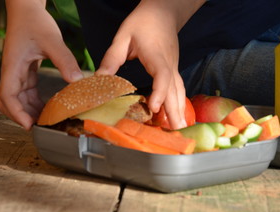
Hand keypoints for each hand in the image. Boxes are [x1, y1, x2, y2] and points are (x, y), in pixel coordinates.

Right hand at [0, 0, 82, 129]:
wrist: (28, 10)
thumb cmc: (35, 22)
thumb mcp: (52, 40)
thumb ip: (64, 60)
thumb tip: (77, 81)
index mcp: (13, 66)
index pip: (8, 96)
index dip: (16, 113)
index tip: (29, 125)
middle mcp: (13, 72)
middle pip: (9, 102)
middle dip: (21, 116)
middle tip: (41, 127)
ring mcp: (18, 72)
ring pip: (19, 98)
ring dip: (29, 110)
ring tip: (47, 120)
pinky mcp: (25, 71)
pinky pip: (27, 91)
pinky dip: (35, 101)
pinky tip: (48, 106)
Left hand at [97, 0, 204, 129]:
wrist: (164, 12)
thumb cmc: (143, 22)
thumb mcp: (123, 36)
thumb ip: (112, 58)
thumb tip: (99, 79)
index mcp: (156, 56)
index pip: (162, 76)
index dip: (160, 92)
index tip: (155, 107)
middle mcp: (169, 64)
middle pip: (175, 90)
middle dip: (175, 111)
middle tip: (177, 131)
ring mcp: (174, 67)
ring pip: (179, 91)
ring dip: (179, 110)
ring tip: (180, 128)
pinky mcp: (173, 69)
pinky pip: (178, 88)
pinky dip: (178, 102)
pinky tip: (176, 114)